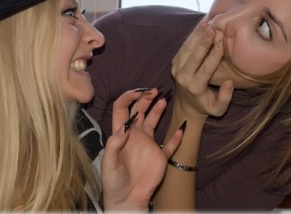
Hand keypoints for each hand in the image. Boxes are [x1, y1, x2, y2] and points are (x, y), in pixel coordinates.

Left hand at [101, 88, 182, 211]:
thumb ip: (114, 144)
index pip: (122, 109)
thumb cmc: (113, 182)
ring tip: (163, 99)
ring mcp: (148, 145)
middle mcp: (135, 136)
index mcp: (121, 134)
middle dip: (144, 98)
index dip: (128, 98)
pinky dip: (176, 137)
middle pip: (139, 110)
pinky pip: (170, 145)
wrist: (126, 200)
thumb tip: (124, 127)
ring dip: (157, 109)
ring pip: (153, 121)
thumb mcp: (109, 162)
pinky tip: (181, 128)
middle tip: (153, 91)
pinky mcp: (160, 157)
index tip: (137, 92)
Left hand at [171, 21, 233, 119]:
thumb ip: (225, 98)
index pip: (205, 70)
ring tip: (206, 23)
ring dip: (196, 35)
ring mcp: (176, 69)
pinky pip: (183, 47)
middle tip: (213, 29)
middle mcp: (183, 77)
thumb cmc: (206, 105)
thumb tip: (229, 82)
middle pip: (194, 56)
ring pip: (186, 49)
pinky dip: (192, 36)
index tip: (222, 44)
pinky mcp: (174, 62)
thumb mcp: (218, 109)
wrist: (186, 105)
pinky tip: (201, 26)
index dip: (213, 56)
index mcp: (194, 88)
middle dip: (204, 42)